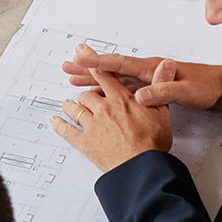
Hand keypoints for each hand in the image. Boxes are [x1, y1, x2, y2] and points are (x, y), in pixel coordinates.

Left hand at [52, 67, 173, 173]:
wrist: (141, 167)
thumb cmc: (152, 143)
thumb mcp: (162, 110)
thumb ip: (161, 85)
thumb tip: (167, 65)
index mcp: (121, 99)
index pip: (104, 75)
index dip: (92, 63)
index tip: (82, 53)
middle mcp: (103, 109)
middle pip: (86, 94)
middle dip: (85, 94)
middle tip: (83, 95)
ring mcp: (92, 125)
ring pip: (75, 109)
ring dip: (70, 106)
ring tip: (67, 105)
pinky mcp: (85, 142)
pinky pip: (67, 130)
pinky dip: (59, 125)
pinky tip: (55, 121)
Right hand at [60, 44, 221, 109]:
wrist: (220, 88)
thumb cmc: (206, 87)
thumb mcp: (185, 91)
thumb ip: (162, 92)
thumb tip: (140, 95)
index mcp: (153, 68)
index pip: (120, 63)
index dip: (98, 61)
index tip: (79, 57)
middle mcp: (147, 70)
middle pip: (111, 67)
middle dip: (88, 66)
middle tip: (67, 64)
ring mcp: (147, 78)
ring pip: (113, 77)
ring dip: (93, 77)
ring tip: (73, 77)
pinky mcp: (149, 87)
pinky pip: (121, 85)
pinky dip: (106, 86)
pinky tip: (98, 89)